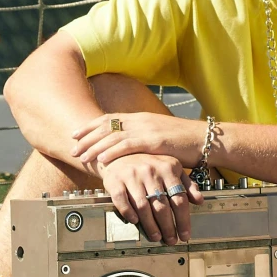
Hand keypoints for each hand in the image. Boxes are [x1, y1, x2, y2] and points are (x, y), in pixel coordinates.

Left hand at [70, 110, 203, 171]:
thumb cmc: (184, 142)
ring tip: (81, 155)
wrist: (205, 139)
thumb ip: (143, 138)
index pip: (109, 118)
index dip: (90, 126)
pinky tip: (102, 159)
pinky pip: (128, 145)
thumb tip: (129, 147)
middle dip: (87, 136)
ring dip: (95, 146)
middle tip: (72, 146)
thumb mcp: (159, 136)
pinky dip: (112, 152)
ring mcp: (147, 129)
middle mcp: (141, 120)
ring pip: (113, 135)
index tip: (75, 133)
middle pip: (107, 125)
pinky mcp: (154, 141)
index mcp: (141, 117)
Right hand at [98, 152, 198, 243]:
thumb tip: (200, 200)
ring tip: (156, 236)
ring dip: (150, 225)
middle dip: (168, 227)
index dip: (183, 220)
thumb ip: (186, 183)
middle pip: (162, 206)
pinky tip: (135, 222)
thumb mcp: (171, 167)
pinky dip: (129, 213)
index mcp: (168, 168)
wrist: (119, 153)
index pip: (179, 199)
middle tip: (171, 240)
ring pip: (143, 206)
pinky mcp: (115, 180)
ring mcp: (132, 176)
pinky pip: (122, 201)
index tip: (185, 235)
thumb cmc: (148, 163)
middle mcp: (150, 171)